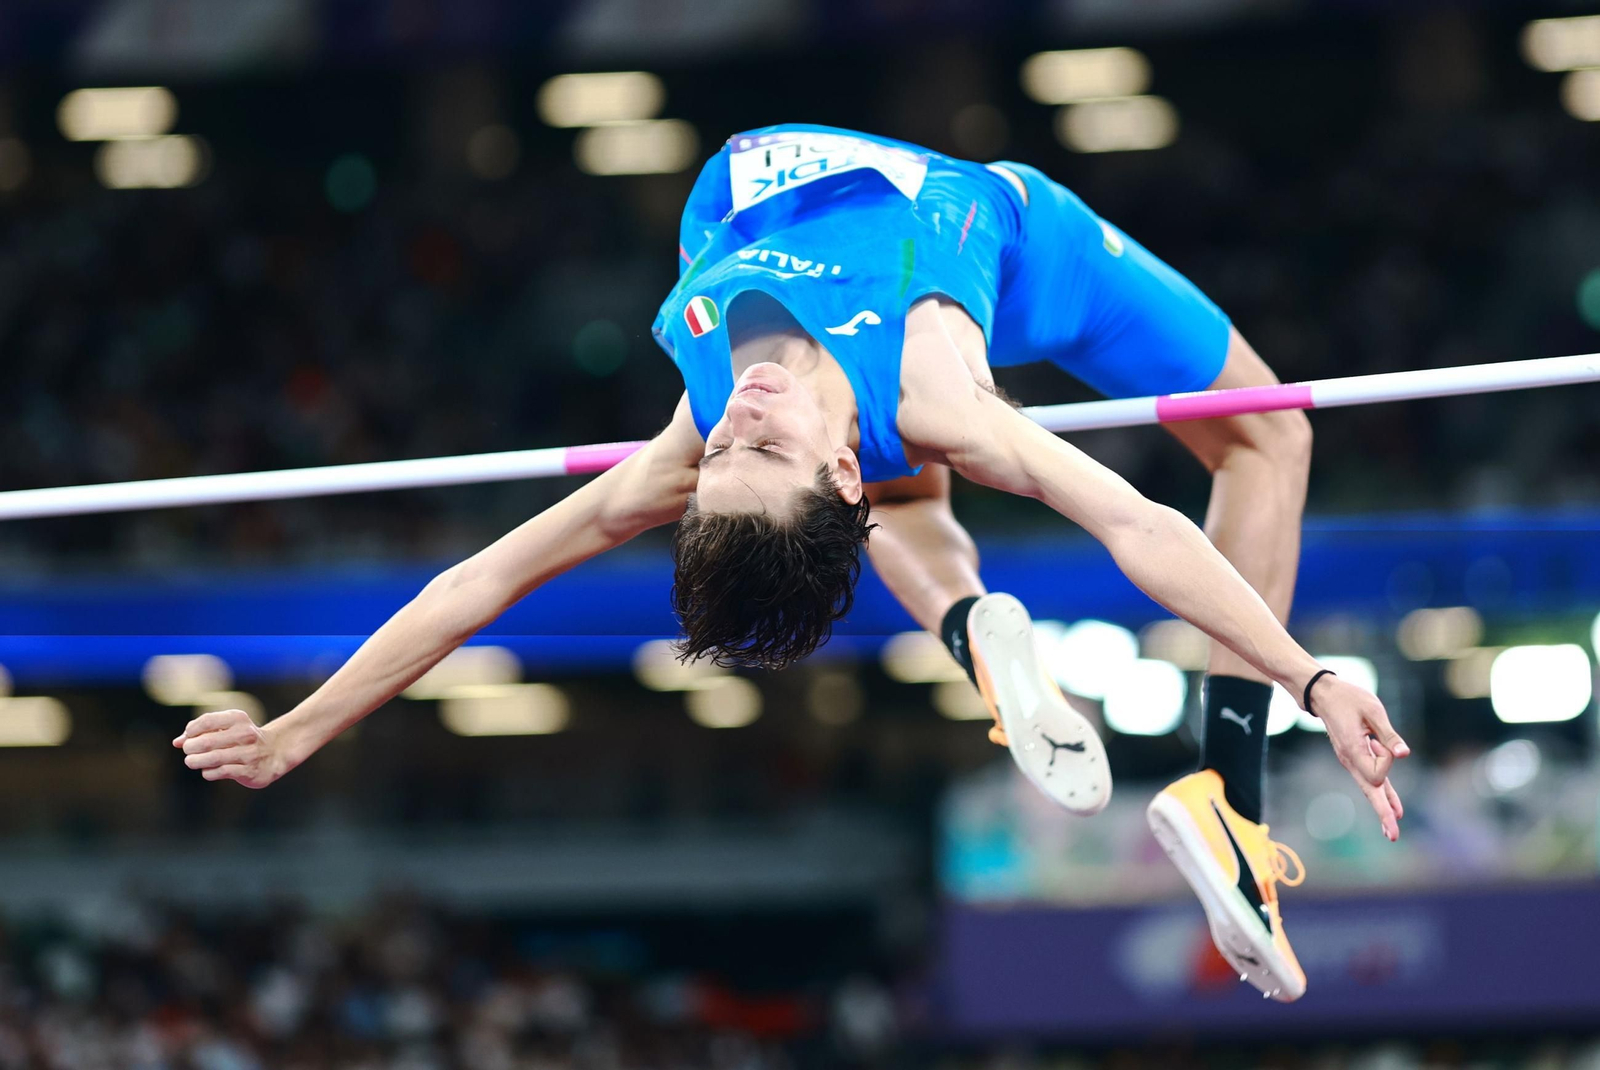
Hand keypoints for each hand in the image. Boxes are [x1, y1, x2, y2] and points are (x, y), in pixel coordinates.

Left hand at [171, 709, 286, 788]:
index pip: (207, 721)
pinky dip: (208, 772)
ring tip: (191, 761)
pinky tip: (209, 770)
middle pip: (206, 742)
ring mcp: (248, 754)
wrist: (274, 752)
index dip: (191, 730)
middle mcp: (245, 734)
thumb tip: (177, 742)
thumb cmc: (242, 739)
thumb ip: (201, 732)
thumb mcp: (226, 728)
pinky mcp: (248, 771)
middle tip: (188, 751)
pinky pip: (219, 772)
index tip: (189, 736)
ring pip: (211, 759)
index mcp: (238, 719)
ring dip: (195, 761)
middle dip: (190, 748)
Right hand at [1308, 674, 1409, 841]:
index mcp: (1353, 751)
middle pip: (1371, 793)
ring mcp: (1351, 761)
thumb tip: (1405, 754)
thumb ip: (1389, 734)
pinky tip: (1393, 808)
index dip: (1386, 758)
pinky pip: (1372, 780)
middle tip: (1393, 837)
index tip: (1377, 738)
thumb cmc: (1348, 698)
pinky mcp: (1355, 758)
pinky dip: (1383, 794)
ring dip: (1383, 806)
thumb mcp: (1372, 710)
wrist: (1322, 694)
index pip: (1378, 771)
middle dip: (1383, 813)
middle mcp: (1350, 761)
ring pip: (1372, 789)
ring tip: (1392, 832)